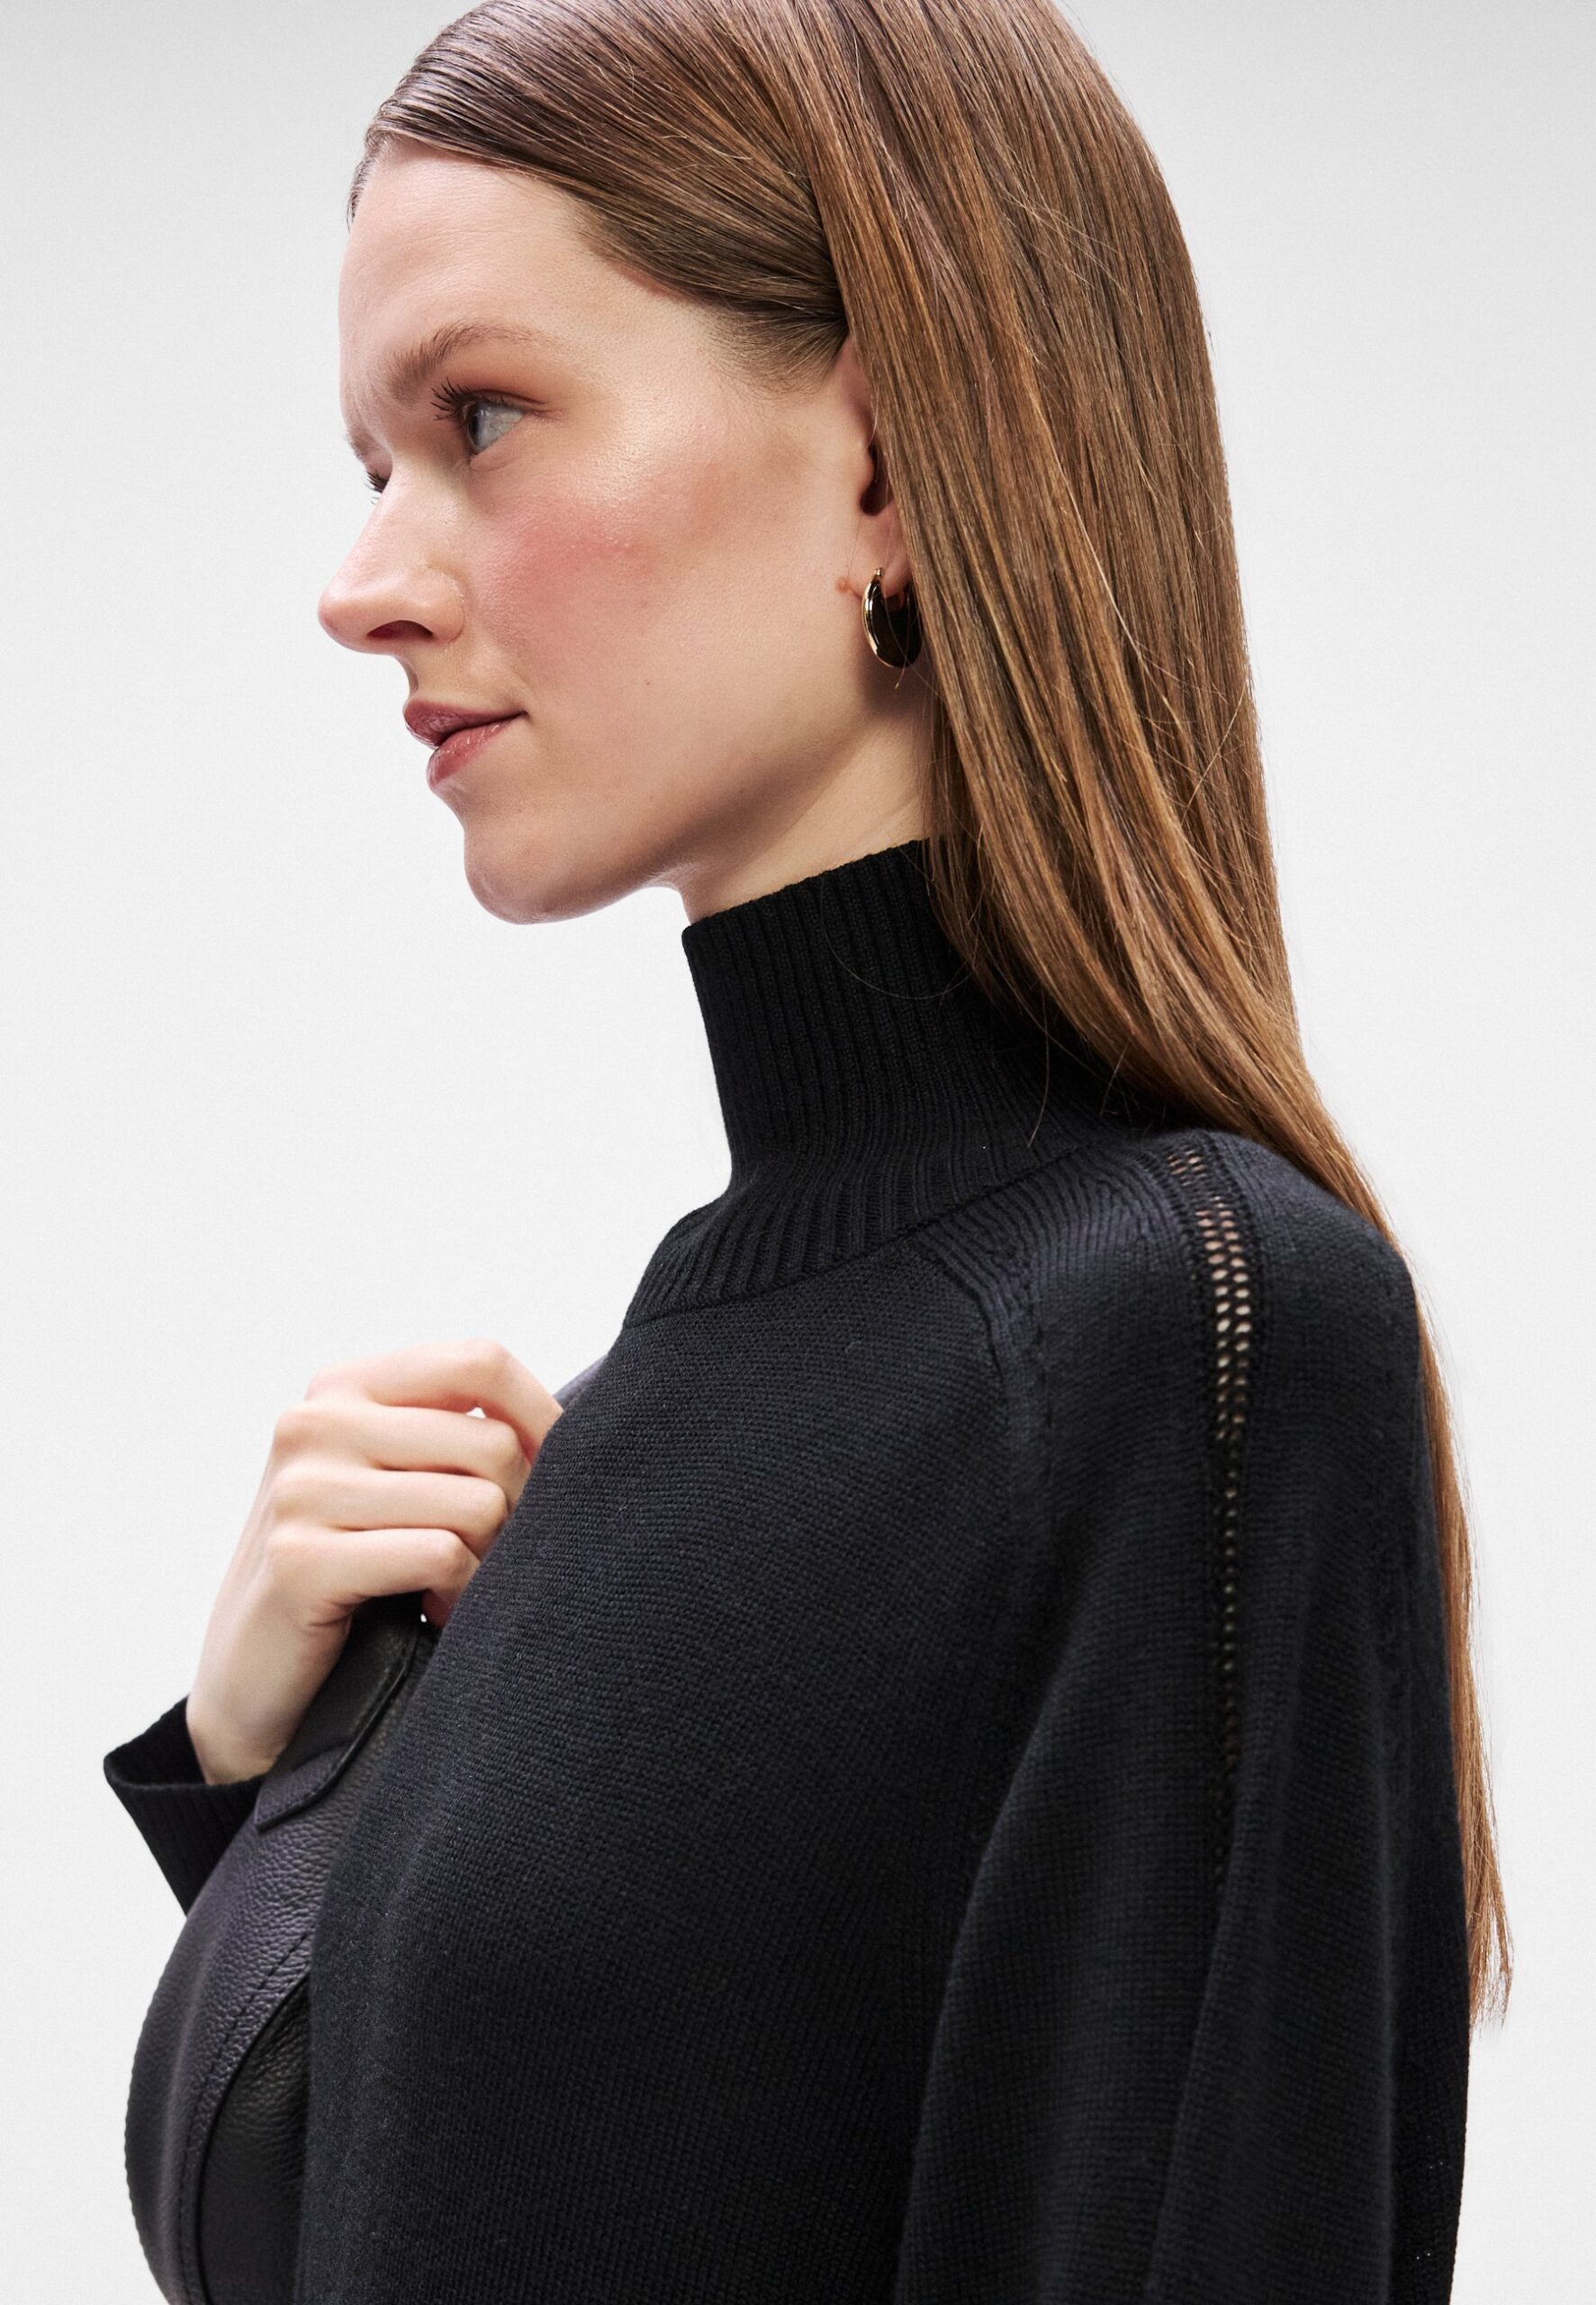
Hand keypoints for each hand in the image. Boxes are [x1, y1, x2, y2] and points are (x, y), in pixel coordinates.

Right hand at [184, 1337, 561, 1783]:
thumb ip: (454, 1433)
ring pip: (477, 1505)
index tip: (556, 1472)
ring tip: (459, 1588)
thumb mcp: (394, 1477)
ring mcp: (301, 1490)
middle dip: (517, 1511)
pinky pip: (440, 1556)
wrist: (251, 1674)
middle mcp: (314, 1422)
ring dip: (490, 1563)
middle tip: (494, 1557)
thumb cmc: (350, 1567)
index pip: (480, 1360)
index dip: (540, 1415)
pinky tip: (434, 1613)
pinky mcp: (301, 1560)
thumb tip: (572, 1425)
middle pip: (491, 1443)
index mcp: (343, 1385)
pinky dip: (460, 1595)